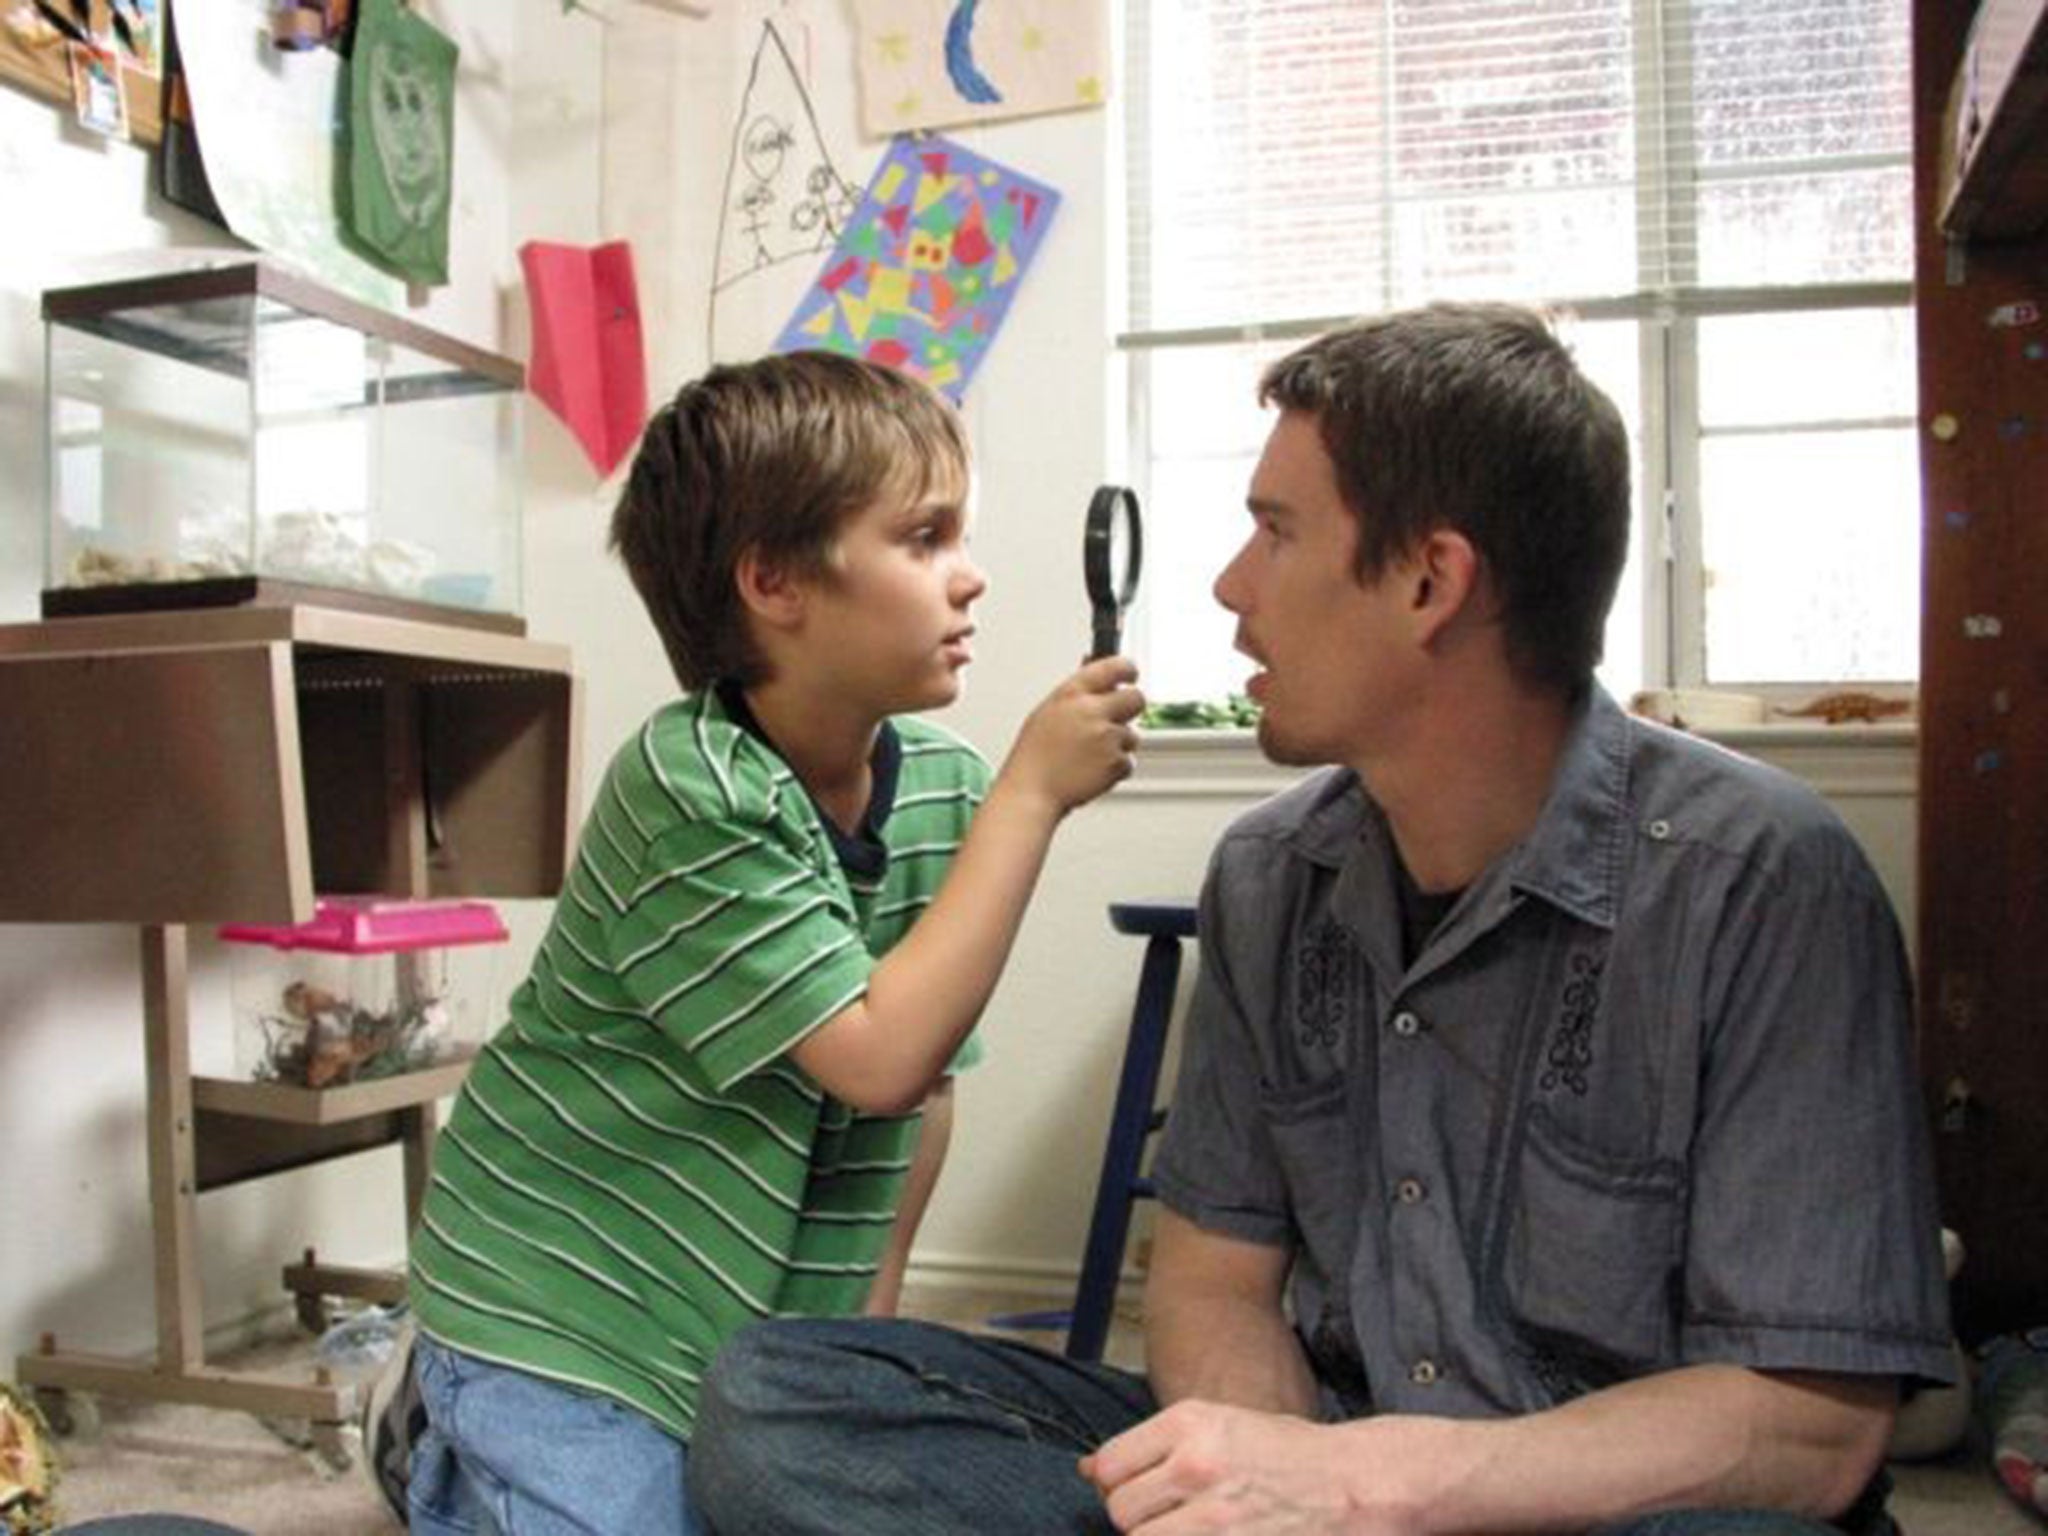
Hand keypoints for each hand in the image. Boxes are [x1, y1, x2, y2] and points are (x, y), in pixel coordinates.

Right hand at [997, 655, 1143, 814]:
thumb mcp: (1049, 711)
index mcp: (1072, 693)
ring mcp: (1106, 737)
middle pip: (1137, 698)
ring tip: (1089, 755)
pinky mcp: (1115, 762)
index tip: (1130, 675)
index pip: (1115, 666)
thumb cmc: (1035, 754)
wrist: (1032, 791)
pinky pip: (1128, 761)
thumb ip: (1077, 692)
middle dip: (1131, 708)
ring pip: (1133, 735)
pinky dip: (1115, 768)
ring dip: (1118, 745)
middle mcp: (1091, 710)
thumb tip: (1095, 667)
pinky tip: (1091, 771)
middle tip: (1116, 719)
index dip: (1128, 670)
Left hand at [1080, 1400, 1425, 1534]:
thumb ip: (1152, 1447)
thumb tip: (1086, 1471)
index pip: (1109, 1469)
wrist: (1357, 1483)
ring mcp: (1216, 1517)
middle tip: (1172, 1520)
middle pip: (1123, 1514)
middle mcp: (1197, 1465)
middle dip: (1139, 1523)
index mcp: (1189, 1423)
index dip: (1119, 1489)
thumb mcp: (1218, 1426)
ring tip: (1193, 1531)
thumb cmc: (1287, 1455)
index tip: (1141, 1495)